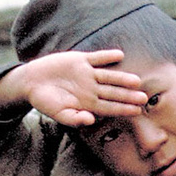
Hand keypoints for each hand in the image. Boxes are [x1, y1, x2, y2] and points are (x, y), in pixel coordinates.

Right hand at [0, 50, 146, 127]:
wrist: (31, 82)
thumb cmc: (45, 102)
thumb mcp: (58, 113)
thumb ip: (74, 118)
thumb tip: (90, 120)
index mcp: (88, 103)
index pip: (110, 107)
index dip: (123, 109)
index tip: (137, 111)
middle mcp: (92, 88)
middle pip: (114, 92)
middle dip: (128, 95)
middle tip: (144, 98)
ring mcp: (87, 74)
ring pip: (109, 76)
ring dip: (122, 78)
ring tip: (136, 80)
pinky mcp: (80, 60)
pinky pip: (97, 58)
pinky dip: (107, 57)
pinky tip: (119, 55)